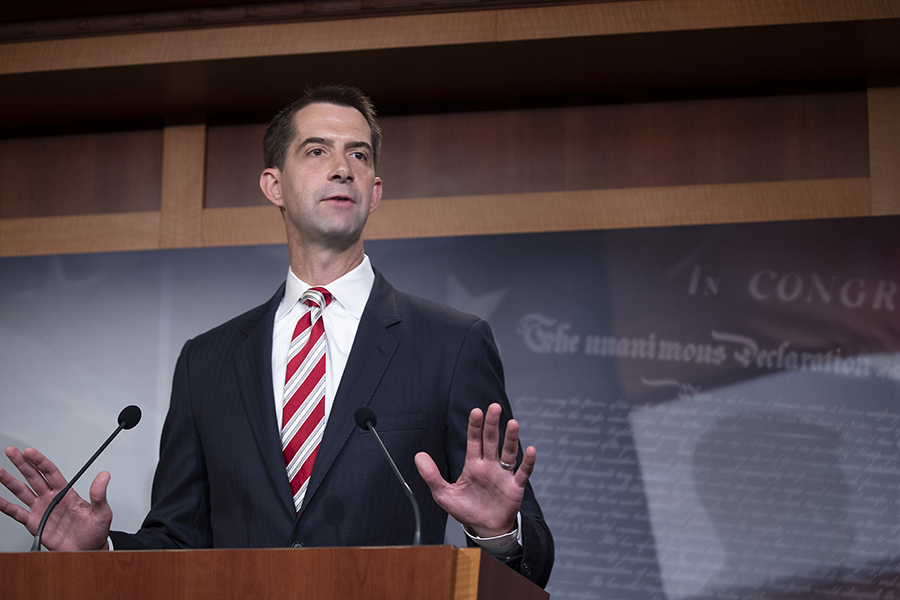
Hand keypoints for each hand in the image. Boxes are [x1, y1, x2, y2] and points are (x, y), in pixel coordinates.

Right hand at [0, 446, 111, 550]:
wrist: (87, 551)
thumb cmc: (94, 532)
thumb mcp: (102, 513)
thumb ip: (100, 495)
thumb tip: (105, 476)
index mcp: (66, 492)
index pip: (50, 472)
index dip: (39, 461)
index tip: (29, 452)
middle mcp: (51, 498)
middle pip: (33, 477)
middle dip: (21, 464)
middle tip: (11, 452)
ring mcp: (41, 509)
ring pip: (21, 491)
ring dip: (9, 481)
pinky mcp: (33, 523)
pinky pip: (16, 512)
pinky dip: (5, 506)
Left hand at [415, 403, 535, 537]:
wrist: (485, 529)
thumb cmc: (467, 510)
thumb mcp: (444, 494)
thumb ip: (431, 476)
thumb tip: (419, 457)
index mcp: (473, 465)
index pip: (473, 441)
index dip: (475, 426)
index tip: (476, 412)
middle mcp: (489, 466)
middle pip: (491, 441)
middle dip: (492, 424)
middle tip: (494, 408)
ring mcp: (503, 475)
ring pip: (508, 452)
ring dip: (511, 438)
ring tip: (512, 424)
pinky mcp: (514, 487)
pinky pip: (523, 472)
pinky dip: (528, 462)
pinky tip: (529, 451)